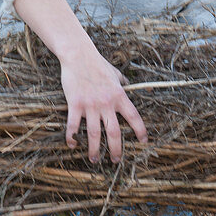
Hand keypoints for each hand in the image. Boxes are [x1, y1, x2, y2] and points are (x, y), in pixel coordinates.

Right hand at [12, 0, 147, 162]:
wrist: (78, 55)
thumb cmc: (96, 63)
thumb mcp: (114, 72)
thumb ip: (122, 81)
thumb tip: (127, 84)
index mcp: (119, 96)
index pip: (134, 117)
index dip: (140, 131)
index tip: (144, 141)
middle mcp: (107, 103)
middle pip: (114, 132)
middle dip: (116, 150)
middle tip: (115, 160)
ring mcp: (91, 105)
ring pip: (94, 134)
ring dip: (94, 150)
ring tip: (94, 160)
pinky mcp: (75, 104)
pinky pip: (74, 126)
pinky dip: (72, 137)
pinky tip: (72, 144)